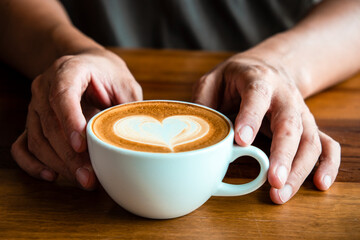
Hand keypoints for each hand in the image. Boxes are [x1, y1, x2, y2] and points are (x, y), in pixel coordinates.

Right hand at [11, 48, 142, 188]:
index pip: (62, 94)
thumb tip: (136, 139)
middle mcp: (45, 87)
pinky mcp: (33, 122)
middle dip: (69, 155)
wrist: (87, 64)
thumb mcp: (124, 83)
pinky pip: (23, 145)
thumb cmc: (107, 74)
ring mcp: (35, 106)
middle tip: (89, 176)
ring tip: (83, 180)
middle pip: (49, 124)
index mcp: (69, 70)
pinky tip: (52, 175)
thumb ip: (127, 107)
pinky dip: (33, 164)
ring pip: (37, 139)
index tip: (80, 145)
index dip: (69, 120)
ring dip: (59, 164)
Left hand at [193, 53, 339, 203]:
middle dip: (283, 154)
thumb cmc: (237, 78)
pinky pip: (326, 144)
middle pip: (290, 124)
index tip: (242, 141)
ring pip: (309, 140)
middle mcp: (284, 96)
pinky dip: (327, 164)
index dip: (250, 118)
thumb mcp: (213, 80)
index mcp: (258, 80)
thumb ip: (203, 102)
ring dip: (299, 169)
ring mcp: (300, 112)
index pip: (257, 96)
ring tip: (280, 193)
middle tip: (272, 180)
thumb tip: (195, 131)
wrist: (268, 68)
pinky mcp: (308, 126)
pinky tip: (319, 183)